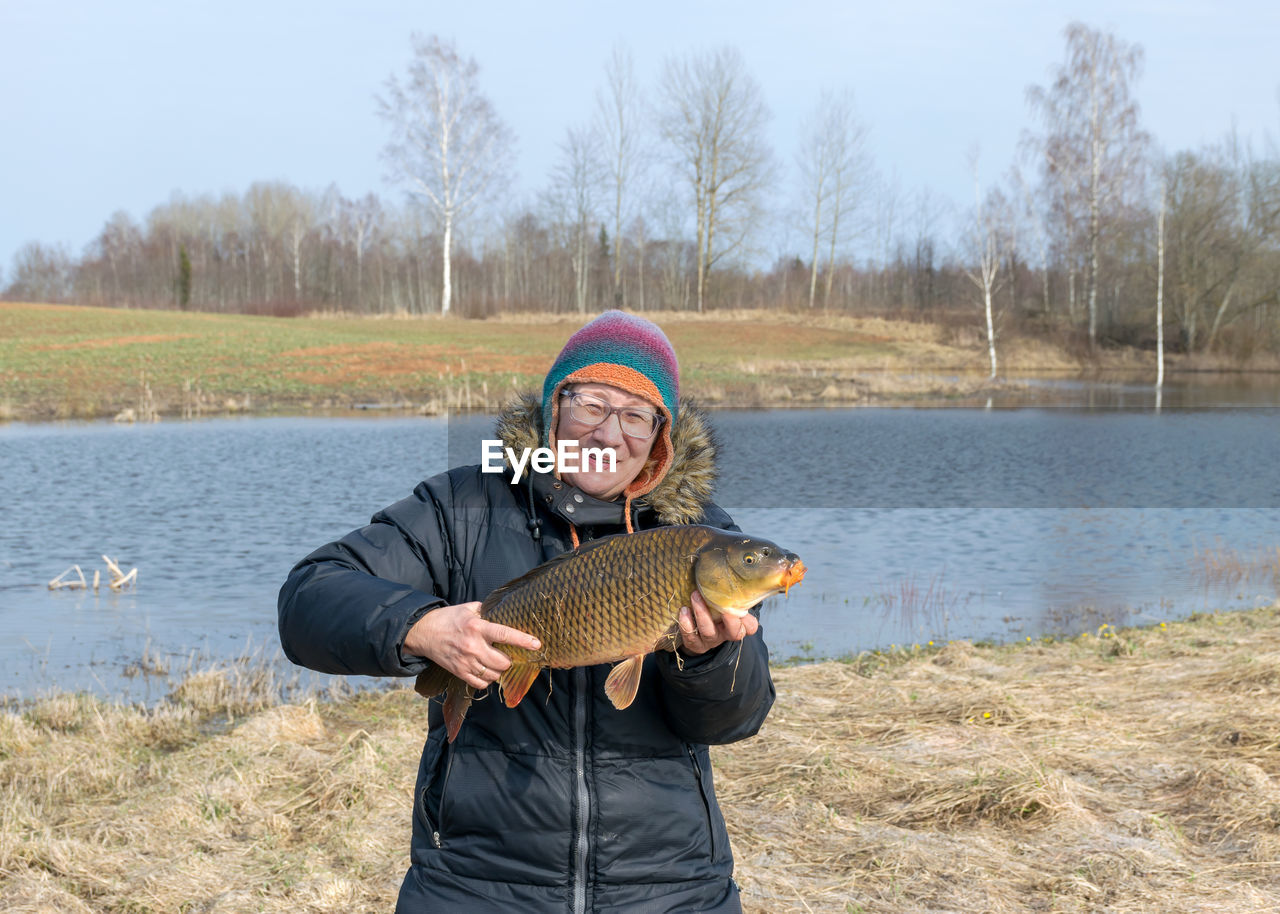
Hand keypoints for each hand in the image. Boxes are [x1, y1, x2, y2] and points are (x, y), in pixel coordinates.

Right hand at [404, 602, 540, 689]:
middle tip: (507, 655)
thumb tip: (503, 612)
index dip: (522, 640)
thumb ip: (486, 610)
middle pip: (502, 662)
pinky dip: (487, 680)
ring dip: (499, 670)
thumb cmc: (448, 618)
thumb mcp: (468, 608)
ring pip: (493, 674)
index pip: (504, 634)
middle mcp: (473, 646)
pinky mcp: (459, 672)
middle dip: (509, 660)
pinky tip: (486, 671)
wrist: (423, 632)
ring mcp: (466, 662)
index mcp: (477, 627)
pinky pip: (481, 683)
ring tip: (496, 662)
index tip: (536, 644)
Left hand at [677, 591, 758, 655]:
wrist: (695, 629)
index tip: (741, 610)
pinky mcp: (694, 644)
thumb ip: (728, 592)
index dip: (748, 621)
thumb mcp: (722, 601)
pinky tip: (684, 610)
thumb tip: (728, 569)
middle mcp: (725, 634)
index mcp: (737, 624)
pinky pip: (690, 637)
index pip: (750, 626)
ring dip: (702, 614)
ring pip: (708, 632)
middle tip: (720, 602)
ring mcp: (710, 641)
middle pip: (734, 632)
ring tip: (695, 596)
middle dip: (729, 620)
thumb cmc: (712, 608)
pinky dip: (686, 623)